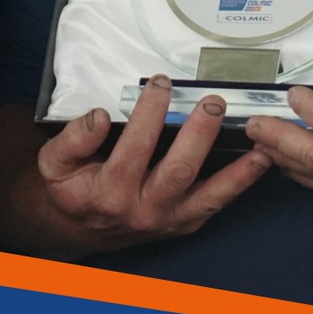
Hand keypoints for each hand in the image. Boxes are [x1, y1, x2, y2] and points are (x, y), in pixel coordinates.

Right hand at [11, 75, 271, 255]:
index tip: (161, 84)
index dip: (149, 113)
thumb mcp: (53, 161)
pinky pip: (215, 204)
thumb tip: (101, 116)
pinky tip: (258, 162)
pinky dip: (239, 184)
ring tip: (258, 140)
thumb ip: (73, 138)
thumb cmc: (71, 189)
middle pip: (178, 170)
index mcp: (109, 191)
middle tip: (213, 102)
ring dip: (235, 167)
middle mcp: (143, 210)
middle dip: (199, 133)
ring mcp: (168, 220)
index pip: (135, 147)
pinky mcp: (184, 223)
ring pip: (207, 193)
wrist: (80, 229)